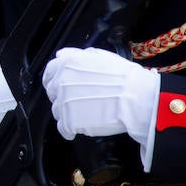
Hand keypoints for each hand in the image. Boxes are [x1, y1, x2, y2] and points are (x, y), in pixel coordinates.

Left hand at [43, 47, 159, 169]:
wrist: (135, 98)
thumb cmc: (124, 77)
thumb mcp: (98, 56)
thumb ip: (76, 55)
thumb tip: (63, 55)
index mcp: (66, 64)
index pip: (49, 72)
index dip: (55, 80)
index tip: (59, 85)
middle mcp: (61, 82)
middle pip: (52, 92)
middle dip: (61, 96)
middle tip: (75, 100)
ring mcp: (64, 102)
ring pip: (57, 110)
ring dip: (66, 113)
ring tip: (82, 114)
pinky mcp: (69, 121)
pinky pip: (63, 128)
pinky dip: (69, 130)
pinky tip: (78, 128)